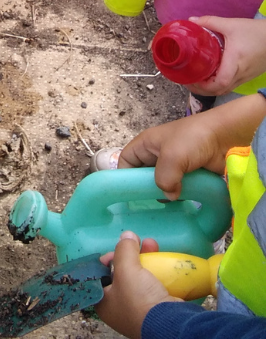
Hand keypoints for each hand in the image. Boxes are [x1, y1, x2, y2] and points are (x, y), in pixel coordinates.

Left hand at [96, 232, 179, 338]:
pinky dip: (155, 270)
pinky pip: (152, 283)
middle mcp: (119, 307)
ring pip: (138, 276)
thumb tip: (127, 235)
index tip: (117, 249)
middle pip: (121, 273)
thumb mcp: (126, 270)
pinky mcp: (155, 307)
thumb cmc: (139, 299)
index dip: (107, 259)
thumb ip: (123, 250)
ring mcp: (138, 307)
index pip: (100, 276)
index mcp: (104, 302)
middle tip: (136, 241)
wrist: (170, 323)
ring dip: (145, 258)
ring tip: (151, 243)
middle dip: (130, 254)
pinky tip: (160, 258)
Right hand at [118, 105, 248, 198]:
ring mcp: (173, 166)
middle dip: (144, 191)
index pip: (125, 162)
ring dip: (163, 196)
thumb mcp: (172, 156)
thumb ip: (163, 178)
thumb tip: (168, 196)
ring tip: (163, 211)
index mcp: (145, 145)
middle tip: (146, 209)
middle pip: (142, 177)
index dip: (123, 178)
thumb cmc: (193, 139)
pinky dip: (177, 197)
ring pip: (160, 185)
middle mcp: (156, 156)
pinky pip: (177, 189)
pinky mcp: (187, 175)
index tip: (127, 197)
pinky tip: (179, 207)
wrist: (225, 136)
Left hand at [184, 15, 265, 95]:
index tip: (192, 79)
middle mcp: (241, 73)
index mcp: (235, 61)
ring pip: (227, 89)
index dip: (205, 85)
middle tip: (189, 81)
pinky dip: (221, 85)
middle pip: (221, 90)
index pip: (222, 82)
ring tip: (198, 80)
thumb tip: (191, 20)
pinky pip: (233, 85)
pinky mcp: (249, 76)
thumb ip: (210, 22)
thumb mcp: (231, 24)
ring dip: (212, 88)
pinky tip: (212, 76)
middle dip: (204, 90)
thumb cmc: (254, 31)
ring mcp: (246, 77)